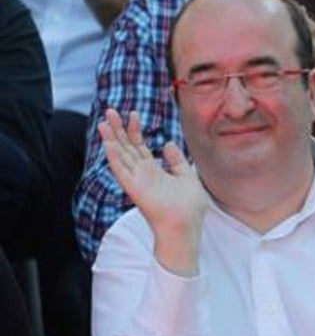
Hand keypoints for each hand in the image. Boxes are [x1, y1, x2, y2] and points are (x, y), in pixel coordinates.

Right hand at [99, 108, 207, 274]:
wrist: (186, 225)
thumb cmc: (189, 207)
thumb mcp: (186, 176)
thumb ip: (177, 160)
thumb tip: (167, 143)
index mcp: (154, 171)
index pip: (139, 147)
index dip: (134, 130)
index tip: (133, 113)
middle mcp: (142, 174)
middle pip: (126, 147)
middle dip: (118, 129)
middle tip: (110, 110)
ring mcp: (136, 181)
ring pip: (120, 155)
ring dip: (111, 138)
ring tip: (104, 121)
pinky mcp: (133, 188)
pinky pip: (120, 170)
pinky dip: (114, 156)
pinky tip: (108, 142)